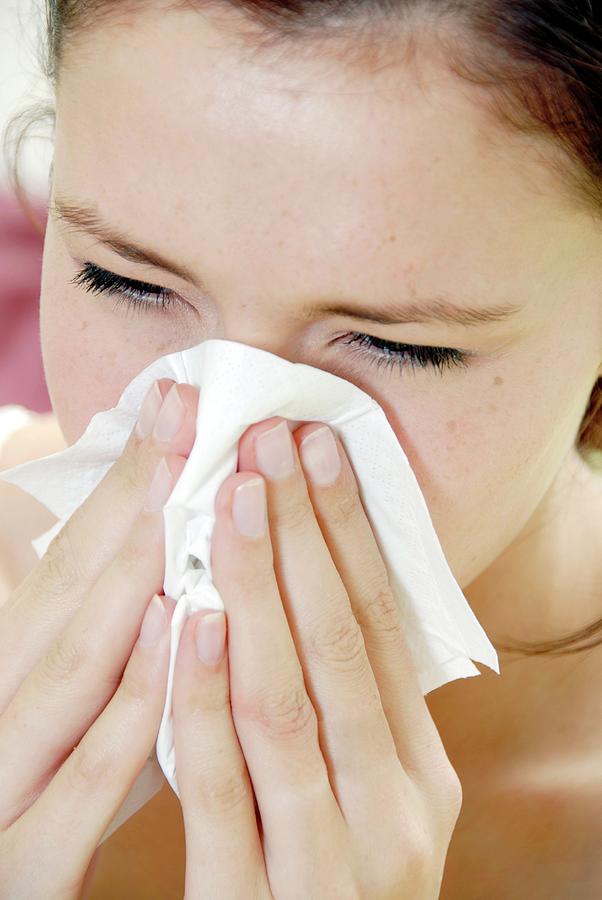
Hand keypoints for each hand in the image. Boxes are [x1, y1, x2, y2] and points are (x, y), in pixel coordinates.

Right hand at [0, 379, 197, 898]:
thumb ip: (95, 635)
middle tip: (190, 411)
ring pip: (73, 664)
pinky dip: (131, 699)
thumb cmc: (34, 790)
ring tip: (189, 490)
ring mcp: (3, 781)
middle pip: (71, 590)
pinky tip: (177, 627)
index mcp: (11, 665)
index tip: (175, 401)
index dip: (127, 479)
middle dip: (136, 498)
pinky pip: (84, 777)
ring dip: (135, 572)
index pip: (71, 559)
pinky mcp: (26, 863)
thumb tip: (159, 545)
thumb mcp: (54, 701)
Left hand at [172, 416, 462, 898]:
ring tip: (235, 496)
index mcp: (422, 777)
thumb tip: (316, 589)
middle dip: (305, 534)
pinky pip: (227, 788)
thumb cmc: (333, 882)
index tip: (321, 449)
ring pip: (289, 699)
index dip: (351, 534)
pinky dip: (207, 696)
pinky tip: (195, 616)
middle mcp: (395, 812)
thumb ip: (349, 713)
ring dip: (259, 587)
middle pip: (341, 645)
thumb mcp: (367, 798)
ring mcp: (333, 862)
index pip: (383, 630)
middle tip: (271, 443)